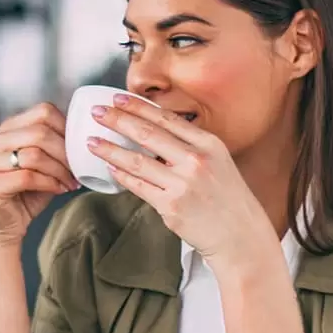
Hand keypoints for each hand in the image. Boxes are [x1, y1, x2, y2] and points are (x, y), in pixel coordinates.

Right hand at [0, 103, 78, 247]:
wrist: (2, 227)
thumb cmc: (26, 194)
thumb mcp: (43, 166)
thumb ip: (55, 148)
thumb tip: (86, 139)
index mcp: (7, 130)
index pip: (42, 112)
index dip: (66, 128)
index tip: (78, 148)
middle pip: (39, 132)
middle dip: (65, 152)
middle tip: (78, 169)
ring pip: (34, 154)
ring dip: (59, 170)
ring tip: (70, 182)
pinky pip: (27, 177)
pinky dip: (50, 183)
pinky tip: (59, 190)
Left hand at [87, 95, 280, 268]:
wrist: (240, 234)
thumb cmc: (227, 198)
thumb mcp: (218, 161)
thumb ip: (190, 145)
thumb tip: (153, 130)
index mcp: (208, 144)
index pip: (166, 118)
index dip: (138, 107)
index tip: (118, 98)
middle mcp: (196, 161)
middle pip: (147, 134)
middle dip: (117, 120)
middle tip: (97, 112)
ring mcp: (183, 184)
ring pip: (136, 161)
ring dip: (110, 149)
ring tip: (92, 142)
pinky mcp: (171, 206)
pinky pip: (138, 186)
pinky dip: (122, 176)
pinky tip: (110, 168)